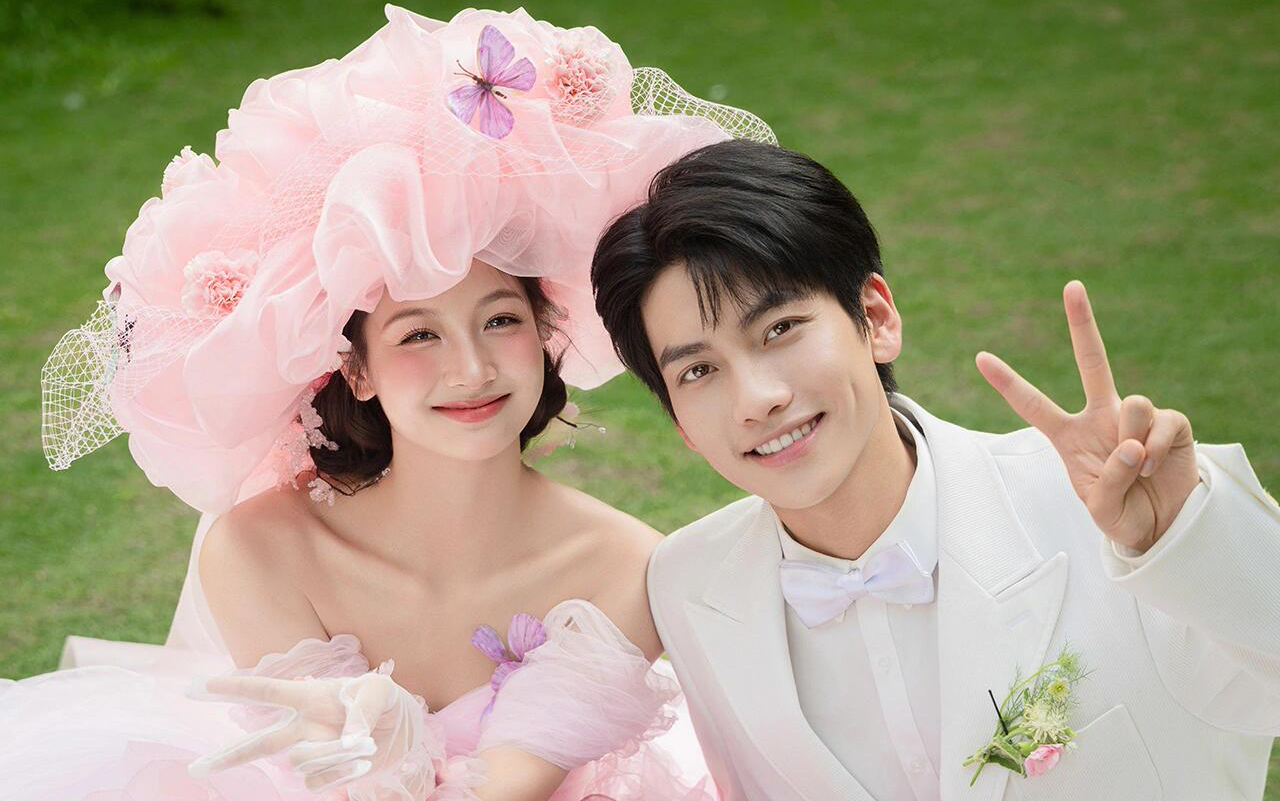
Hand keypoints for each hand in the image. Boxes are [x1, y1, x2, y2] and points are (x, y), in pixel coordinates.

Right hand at [187, 671, 434, 794]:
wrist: (399, 727)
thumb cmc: (382, 699)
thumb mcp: (380, 690)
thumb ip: (363, 709)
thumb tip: (349, 737)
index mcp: (308, 696)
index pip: (267, 692)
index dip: (235, 688)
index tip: (199, 687)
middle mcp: (302, 726)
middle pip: (258, 742)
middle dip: (227, 756)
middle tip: (196, 768)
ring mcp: (309, 751)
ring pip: (299, 762)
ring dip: (332, 755)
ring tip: (366, 746)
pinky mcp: (322, 774)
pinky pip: (317, 781)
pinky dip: (341, 773)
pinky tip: (363, 761)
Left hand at [975, 280, 1199, 552]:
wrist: (1163, 525)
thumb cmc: (1121, 513)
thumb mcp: (1101, 507)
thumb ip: (1109, 478)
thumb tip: (1131, 445)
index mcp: (1069, 435)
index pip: (1033, 405)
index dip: (1008, 383)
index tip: (980, 357)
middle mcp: (1100, 416)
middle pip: (1092, 360)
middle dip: (1083, 322)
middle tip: (1072, 285)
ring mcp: (1134, 416)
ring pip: (1133, 402)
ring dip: (1133, 438)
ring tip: (1136, 467)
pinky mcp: (1170, 423)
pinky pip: (1162, 421)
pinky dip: (1157, 446)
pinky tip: (1155, 464)